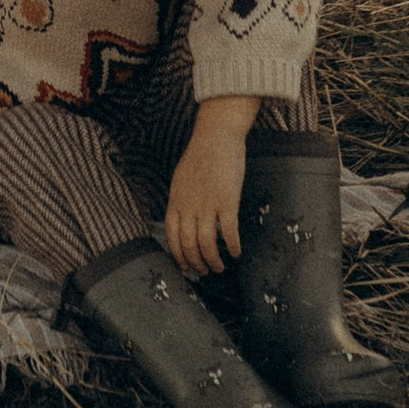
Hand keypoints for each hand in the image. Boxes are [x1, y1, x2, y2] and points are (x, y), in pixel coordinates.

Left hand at [163, 106, 253, 277]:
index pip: (172, 237)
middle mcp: (189, 206)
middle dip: (196, 264)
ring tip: (219, 267)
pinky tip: (236, 253)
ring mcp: (208, 205)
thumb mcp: (181, 178)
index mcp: (176, 201)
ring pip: (207, 244)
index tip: (185, 266)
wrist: (216, 135)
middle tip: (204, 272)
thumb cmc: (201, 155)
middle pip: (189, 245)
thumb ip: (181, 200)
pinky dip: (233, 246)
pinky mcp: (227, 201)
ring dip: (213, 261)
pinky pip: (229, 232)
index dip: (178, 256)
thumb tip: (182, 218)